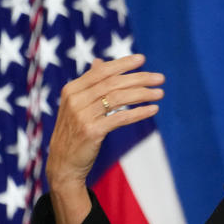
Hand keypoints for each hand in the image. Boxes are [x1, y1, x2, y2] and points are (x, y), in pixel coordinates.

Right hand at [46, 54, 163, 223]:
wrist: (63, 164)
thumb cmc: (74, 131)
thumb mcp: (77, 105)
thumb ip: (89, 83)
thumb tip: (100, 61)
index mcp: (72, 90)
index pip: (101, 71)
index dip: (122, 64)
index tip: (142, 59)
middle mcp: (75, 100)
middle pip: (113, 83)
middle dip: (139, 78)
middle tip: (160, 78)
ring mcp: (82, 116)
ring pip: (119, 98)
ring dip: (143, 94)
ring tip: (160, 93)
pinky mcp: (91, 132)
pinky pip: (120, 118)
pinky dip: (139, 113)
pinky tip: (153, 109)